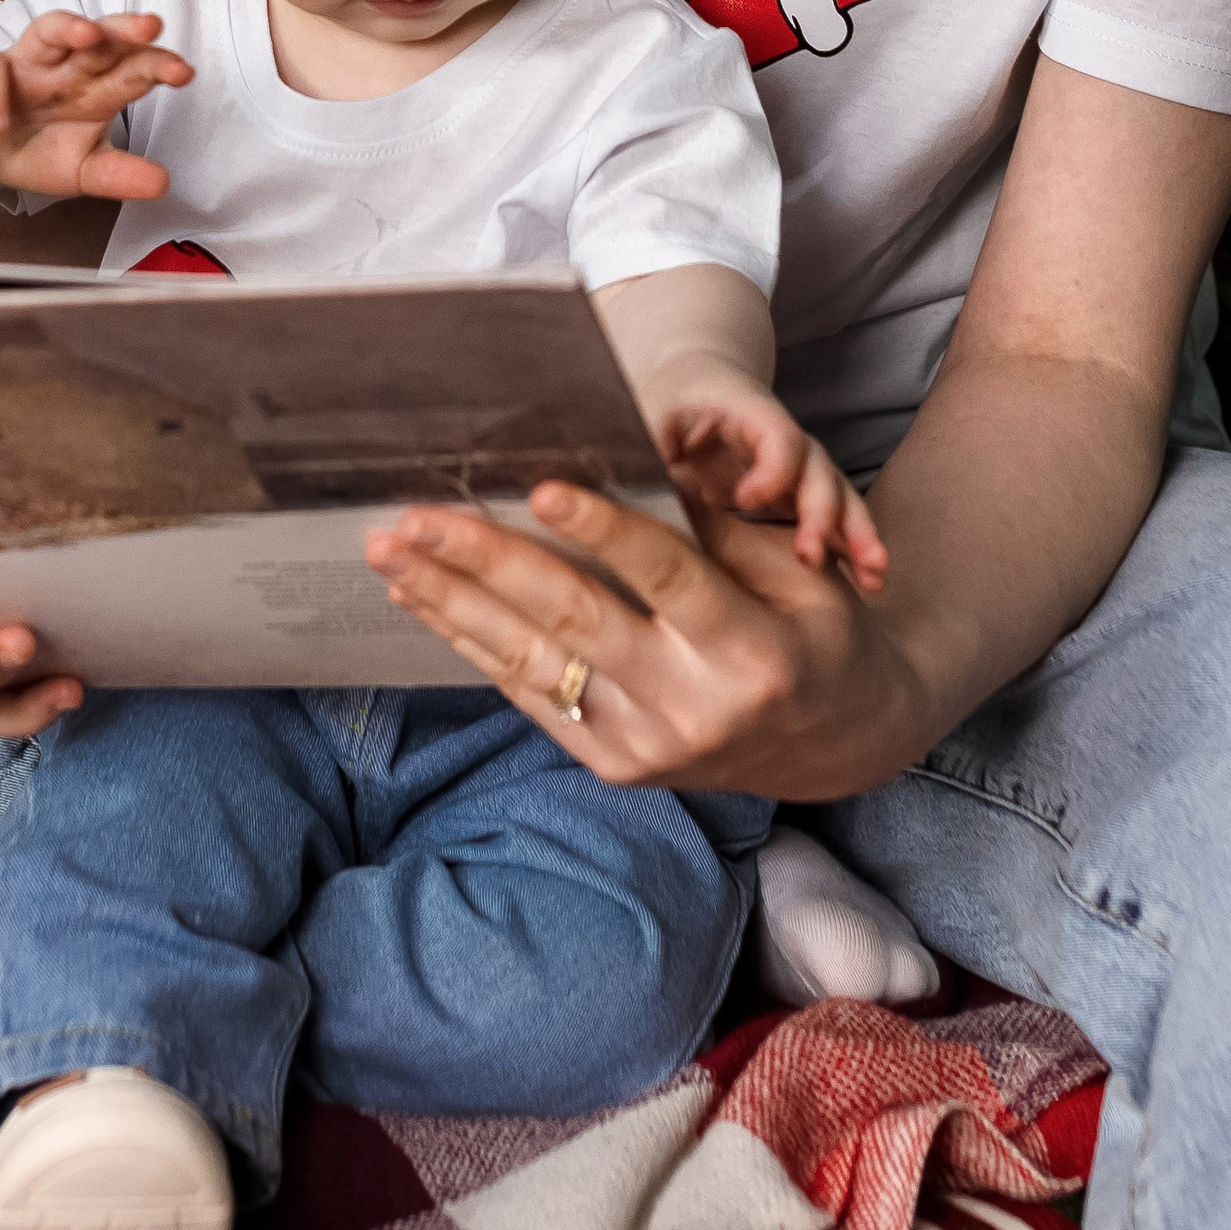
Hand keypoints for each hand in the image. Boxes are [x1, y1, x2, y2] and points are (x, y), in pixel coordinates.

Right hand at [0, 7, 186, 204]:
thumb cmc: (38, 150)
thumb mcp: (82, 171)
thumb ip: (118, 176)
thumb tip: (163, 184)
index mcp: (99, 85)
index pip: (134, 66)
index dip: (158, 65)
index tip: (184, 72)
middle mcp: (66, 66)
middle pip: (101, 37)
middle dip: (124, 30)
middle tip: (150, 28)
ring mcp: (24, 64)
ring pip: (47, 30)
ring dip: (66, 27)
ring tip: (85, 34)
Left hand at [364, 474, 924, 798]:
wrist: (840, 742)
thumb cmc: (818, 631)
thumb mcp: (794, 572)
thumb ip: (713, 529)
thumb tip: (625, 463)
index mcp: (749, 653)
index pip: (663, 577)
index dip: (601, 528)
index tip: (539, 483)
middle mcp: (691, 710)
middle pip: (574, 620)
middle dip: (485, 561)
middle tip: (416, 515)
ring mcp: (646, 747)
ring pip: (531, 663)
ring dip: (451, 603)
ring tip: (390, 554)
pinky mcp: (614, 766)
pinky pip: (531, 695)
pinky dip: (472, 643)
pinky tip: (423, 600)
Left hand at [649, 370, 887, 589]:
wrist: (695, 387)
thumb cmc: (667, 405)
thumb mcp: (649, 421)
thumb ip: (646, 451)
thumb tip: (622, 489)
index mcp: (745, 412)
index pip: (776, 433)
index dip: (771, 467)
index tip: (746, 501)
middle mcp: (782, 437)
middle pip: (815, 467)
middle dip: (820, 511)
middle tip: (809, 554)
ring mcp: (796, 466)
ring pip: (837, 494)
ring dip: (856, 532)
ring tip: (873, 574)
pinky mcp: (799, 495)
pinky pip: (836, 518)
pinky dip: (856, 546)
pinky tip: (871, 581)